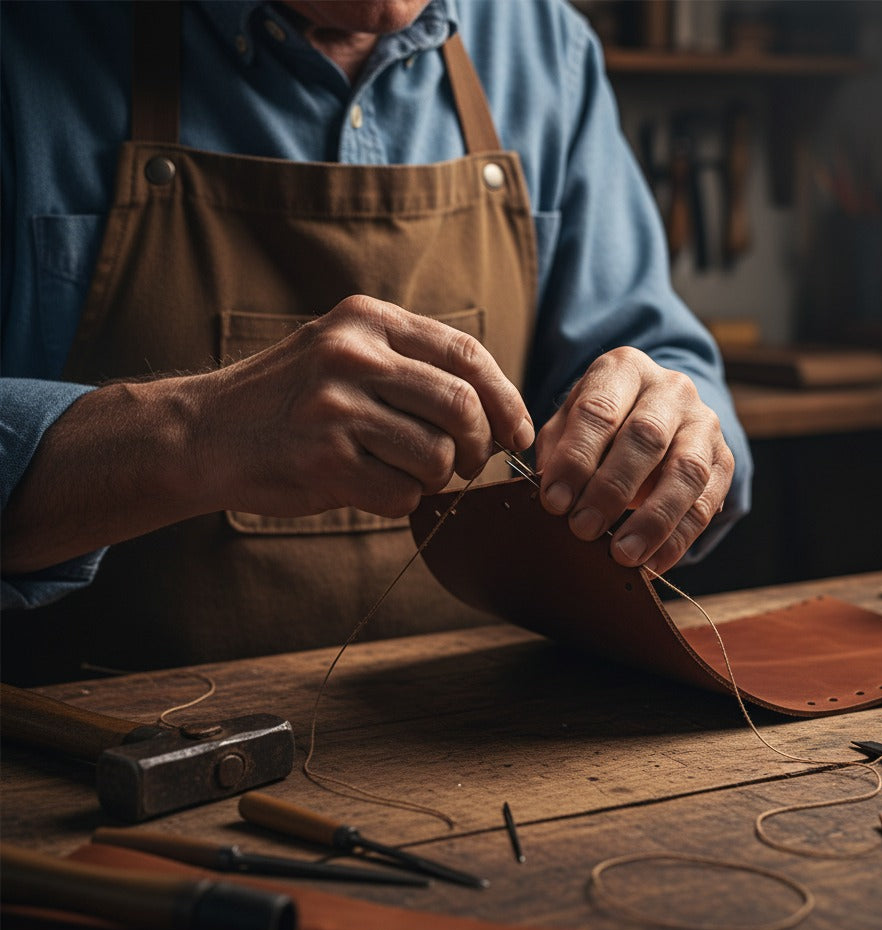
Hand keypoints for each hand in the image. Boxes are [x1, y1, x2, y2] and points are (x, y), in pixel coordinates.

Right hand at [195, 295, 533, 517]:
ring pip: (436, 457)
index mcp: (366, 321)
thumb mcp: (344, 352)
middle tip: (468, 464)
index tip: (518, 432)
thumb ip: (412, 366)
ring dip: (435, 478)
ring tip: (406, 473)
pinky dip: (400, 501)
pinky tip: (371, 487)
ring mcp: (335, 407)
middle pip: (461, 407)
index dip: (506, 398)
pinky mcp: (323, 460)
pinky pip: (401, 494)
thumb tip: (497, 411)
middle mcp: (352, 356)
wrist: (206, 433)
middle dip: (479, 446)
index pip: (466, 353)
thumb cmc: (291, 399)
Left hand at [534, 347, 733, 574]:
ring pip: (686, 471)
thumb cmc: (599, 425)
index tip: (554, 502)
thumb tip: (552, 495)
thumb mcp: (569, 423)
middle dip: (611, 488)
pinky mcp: (724, 459)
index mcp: (624, 369)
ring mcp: (704, 422)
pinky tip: (651, 564)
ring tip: (622, 556)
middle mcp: (671, 388)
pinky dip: (678, 539)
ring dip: (653, 519)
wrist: (655, 415)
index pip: (598, 410)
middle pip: (646, 437)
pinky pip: (707, 503)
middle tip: (582, 529)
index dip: (575, 459)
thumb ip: (558, 451)